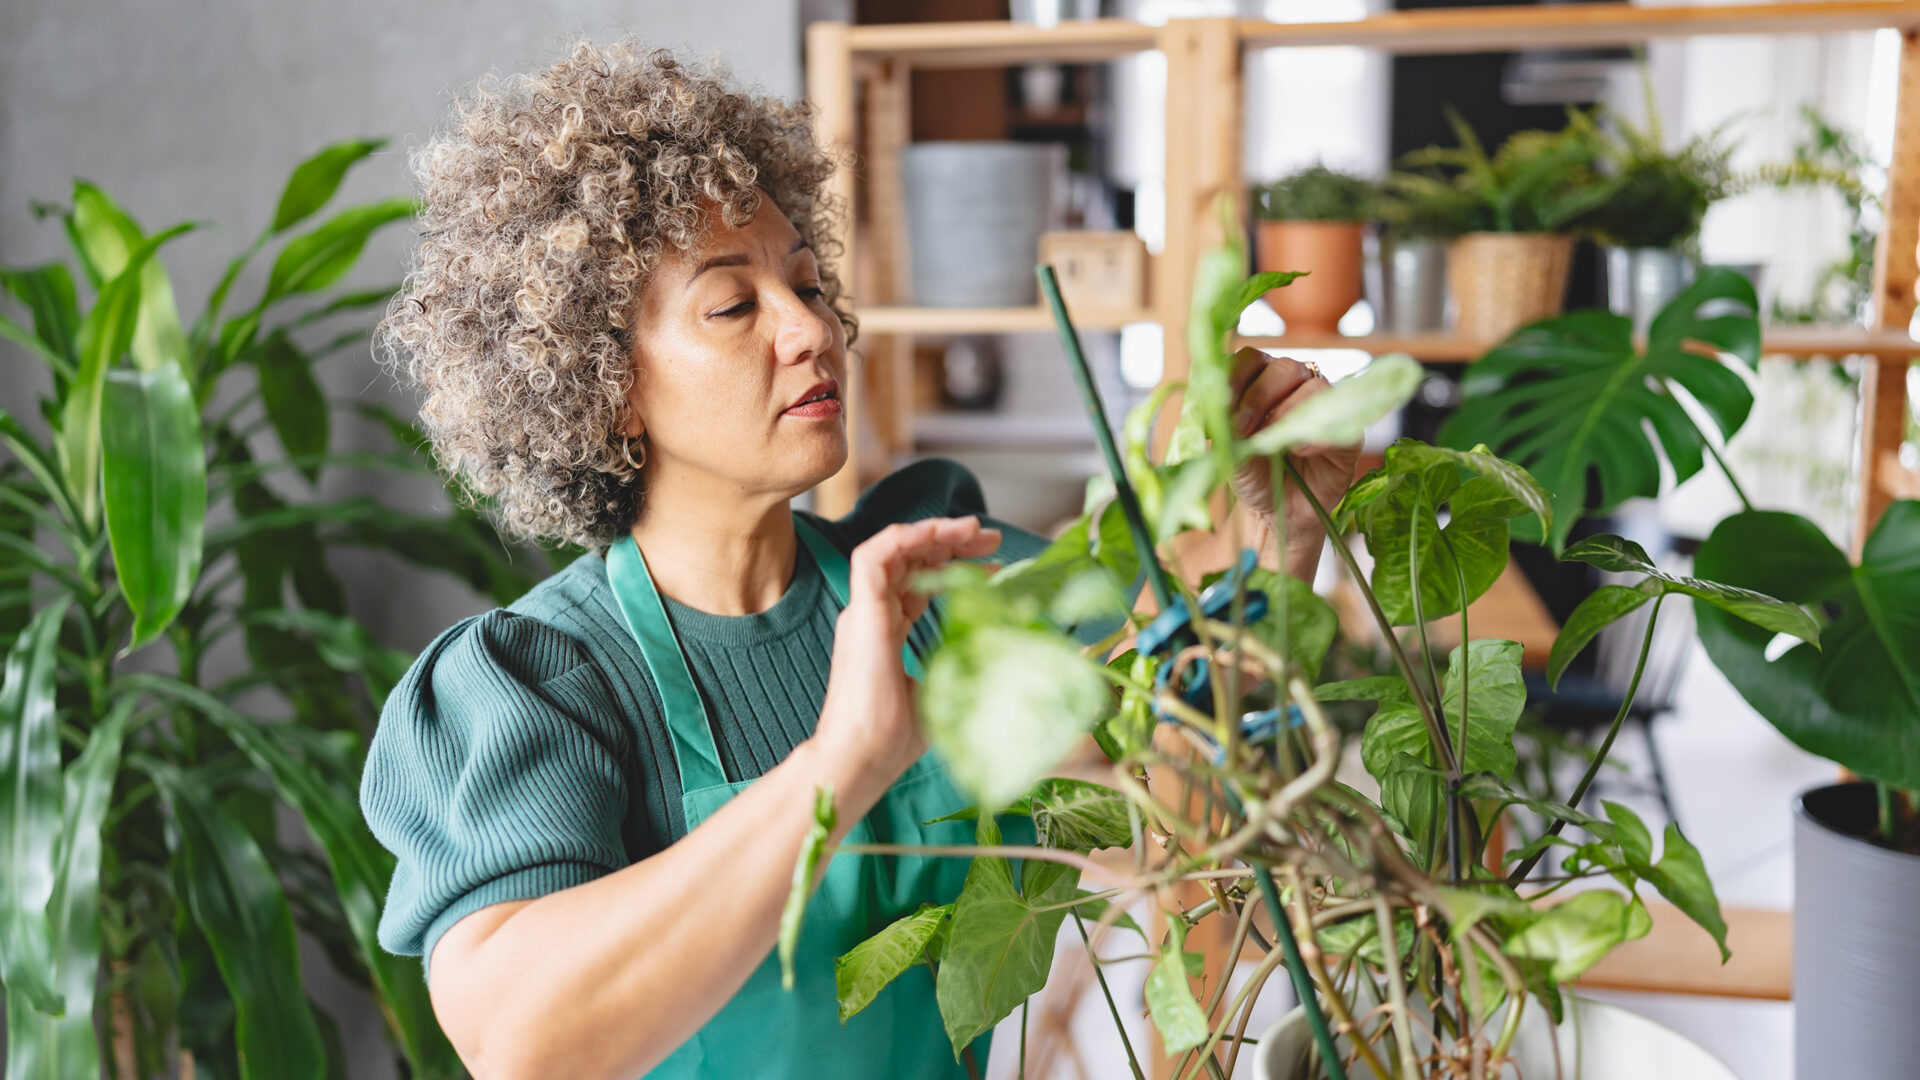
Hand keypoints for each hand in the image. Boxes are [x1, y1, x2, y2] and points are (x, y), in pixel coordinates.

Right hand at [814, 517, 1000, 785]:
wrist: (863, 758)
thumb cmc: (898, 740)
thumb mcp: (948, 690)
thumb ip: (970, 666)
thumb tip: (1012, 655)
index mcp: (886, 634)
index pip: (918, 585)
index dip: (955, 568)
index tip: (995, 565)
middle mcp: (872, 616)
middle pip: (910, 561)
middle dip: (951, 542)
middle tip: (991, 538)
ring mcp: (863, 612)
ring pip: (891, 549)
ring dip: (932, 532)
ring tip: (972, 529)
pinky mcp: (860, 612)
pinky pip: (871, 556)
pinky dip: (904, 537)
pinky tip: (938, 532)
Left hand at [1225, 347, 1360, 545]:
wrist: (1280, 511)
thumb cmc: (1254, 475)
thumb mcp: (1231, 455)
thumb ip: (1225, 432)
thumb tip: (1218, 412)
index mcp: (1259, 382)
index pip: (1249, 359)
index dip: (1235, 377)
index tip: (1223, 408)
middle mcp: (1293, 386)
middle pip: (1283, 367)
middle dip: (1259, 396)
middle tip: (1243, 429)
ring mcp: (1322, 404)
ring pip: (1314, 384)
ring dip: (1289, 410)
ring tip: (1273, 441)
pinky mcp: (1346, 428)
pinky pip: (1341, 415)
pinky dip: (1317, 432)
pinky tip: (1299, 449)